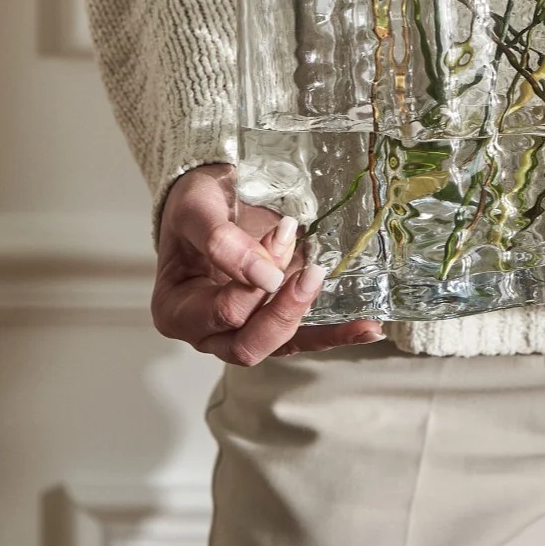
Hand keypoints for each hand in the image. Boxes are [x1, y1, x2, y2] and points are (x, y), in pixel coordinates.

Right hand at [151, 164, 382, 363]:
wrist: (210, 199)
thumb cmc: (194, 205)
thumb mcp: (197, 211)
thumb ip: (221, 241)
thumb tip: (265, 274)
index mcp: (177, 311)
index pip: (222, 313)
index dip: (253, 283)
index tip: (279, 237)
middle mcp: (207, 332)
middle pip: (248, 345)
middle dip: (285, 310)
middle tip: (312, 271)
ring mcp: (241, 330)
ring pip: (279, 346)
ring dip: (313, 322)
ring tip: (354, 311)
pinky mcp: (272, 322)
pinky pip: (303, 338)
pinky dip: (334, 334)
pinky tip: (367, 328)